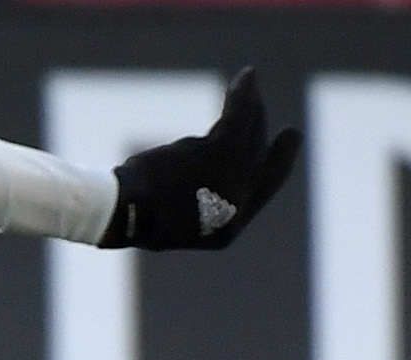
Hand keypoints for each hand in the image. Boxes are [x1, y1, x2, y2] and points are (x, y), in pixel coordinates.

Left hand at [101, 68, 300, 251]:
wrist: (120, 212)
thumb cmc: (130, 216)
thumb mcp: (165, 218)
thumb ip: (193, 202)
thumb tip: (197, 181)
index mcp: (224, 232)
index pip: (259, 194)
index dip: (276, 167)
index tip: (289, 142)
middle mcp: (235, 208)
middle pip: (256, 161)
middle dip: (265, 133)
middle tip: (275, 112)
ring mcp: (231, 180)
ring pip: (247, 136)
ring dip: (250, 106)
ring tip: (249, 85)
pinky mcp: (220, 154)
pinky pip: (238, 118)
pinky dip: (244, 95)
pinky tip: (248, 76)